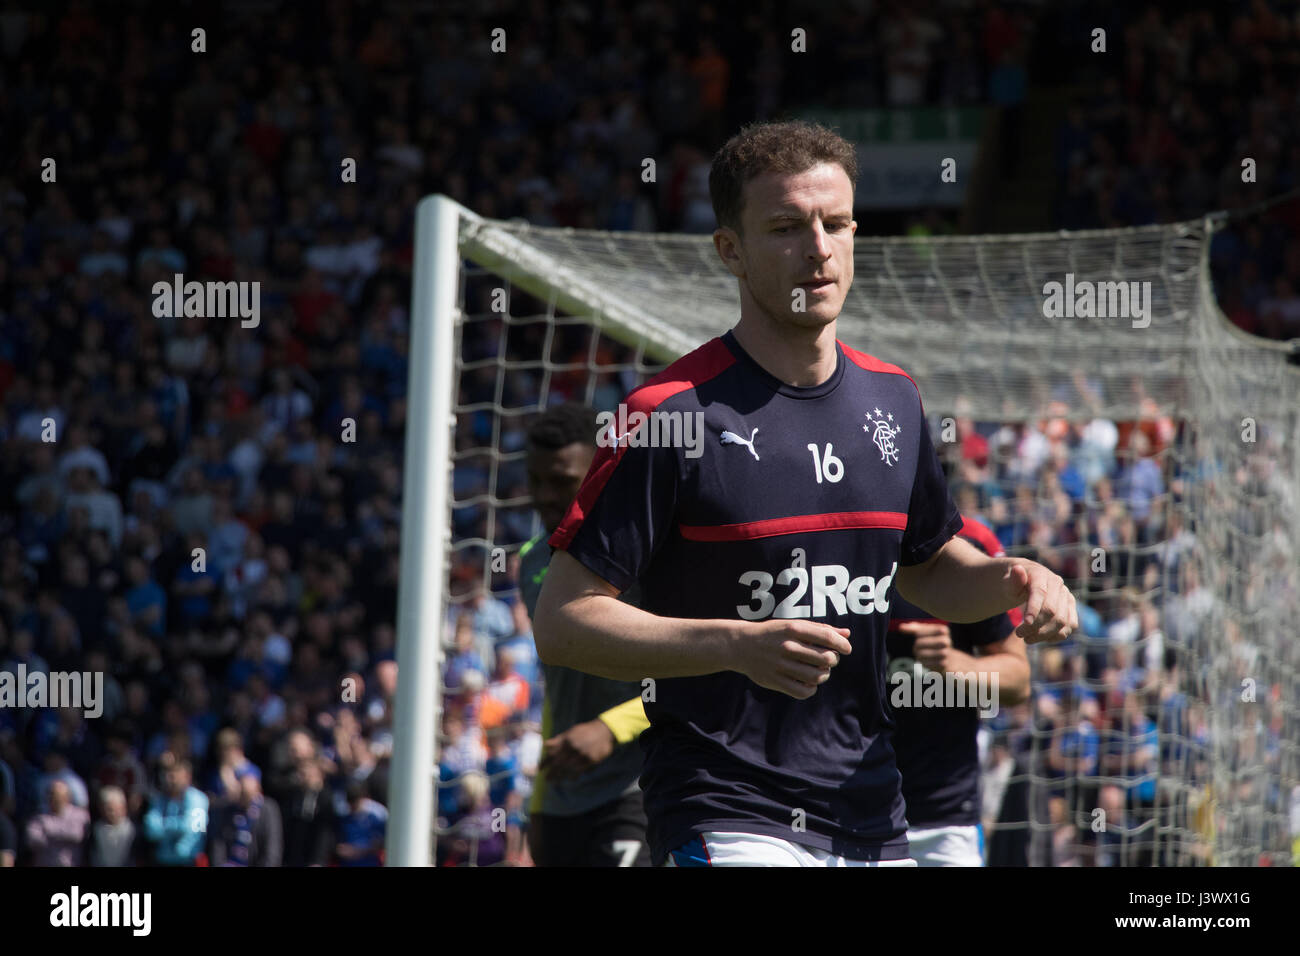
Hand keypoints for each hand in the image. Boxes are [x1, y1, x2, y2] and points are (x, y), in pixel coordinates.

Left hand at [540, 719, 615, 780]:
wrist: (604, 730)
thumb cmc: (585, 731)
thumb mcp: (570, 732)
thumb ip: (558, 740)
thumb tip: (545, 745)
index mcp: (567, 741)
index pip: (553, 753)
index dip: (545, 762)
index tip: (539, 769)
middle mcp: (573, 748)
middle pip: (559, 763)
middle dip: (551, 772)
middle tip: (546, 779)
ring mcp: (582, 754)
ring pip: (569, 768)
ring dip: (561, 776)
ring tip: (555, 782)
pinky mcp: (591, 759)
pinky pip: (581, 770)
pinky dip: (574, 775)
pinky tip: (571, 779)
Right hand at [732, 620, 852, 699]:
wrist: (741, 645)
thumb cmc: (773, 634)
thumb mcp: (794, 625)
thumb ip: (820, 629)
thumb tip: (847, 634)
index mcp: (793, 628)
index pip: (827, 637)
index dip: (842, 645)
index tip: (846, 649)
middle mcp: (787, 646)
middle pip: (826, 658)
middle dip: (833, 660)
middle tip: (828, 659)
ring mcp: (780, 665)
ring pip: (817, 676)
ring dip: (824, 675)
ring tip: (820, 670)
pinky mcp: (775, 681)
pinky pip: (803, 691)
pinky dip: (811, 689)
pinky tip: (809, 682)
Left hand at [896, 621, 951, 670]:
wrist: (952, 660)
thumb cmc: (935, 643)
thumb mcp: (928, 632)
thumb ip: (914, 628)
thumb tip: (901, 627)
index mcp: (943, 630)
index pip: (918, 632)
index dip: (914, 635)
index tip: (917, 636)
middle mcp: (946, 640)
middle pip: (918, 643)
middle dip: (916, 646)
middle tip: (920, 648)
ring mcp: (945, 653)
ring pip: (920, 654)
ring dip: (919, 655)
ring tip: (924, 655)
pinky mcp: (943, 664)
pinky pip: (925, 663)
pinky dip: (924, 663)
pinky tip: (929, 661)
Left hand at [1004, 562, 1077, 643]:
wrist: (1025, 582)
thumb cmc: (1014, 583)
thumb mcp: (1008, 581)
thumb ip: (1013, 580)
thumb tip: (1018, 570)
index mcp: (1041, 574)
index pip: (1040, 593)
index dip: (1034, 609)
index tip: (1026, 623)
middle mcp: (1058, 585)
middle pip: (1052, 610)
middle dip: (1035, 626)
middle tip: (1019, 634)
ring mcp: (1067, 597)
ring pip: (1062, 621)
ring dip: (1044, 634)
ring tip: (1027, 639)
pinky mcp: (1071, 608)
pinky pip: (1070, 626)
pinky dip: (1056, 636)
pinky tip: (1040, 638)